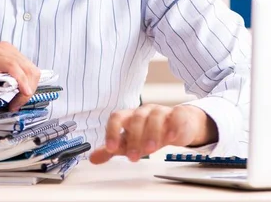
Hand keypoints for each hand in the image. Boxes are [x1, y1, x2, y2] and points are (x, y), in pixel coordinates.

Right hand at [0, 41, 40, 111]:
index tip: (19, 102)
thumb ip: (0, 81)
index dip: (30, 88)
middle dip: (30, 91)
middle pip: (32, 71)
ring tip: (14, 103)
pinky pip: (12, 67)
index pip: (30, 71)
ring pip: (26, 69)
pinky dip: (21, 80)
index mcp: (6, 53)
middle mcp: (6, 49)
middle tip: (16, 105)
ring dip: (25, 89)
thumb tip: (14, 96)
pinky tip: (21, 92)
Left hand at [89, 104, 217, 163]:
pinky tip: (170, 138)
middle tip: (132, 157)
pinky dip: (172, 126)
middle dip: (133, 139)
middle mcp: (144, 111)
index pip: (116, 118)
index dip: (112, 131)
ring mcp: (161, 112)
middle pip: (136, 119)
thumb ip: (113, 149)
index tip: (110, 147)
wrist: (178, 125)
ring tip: (150, 150)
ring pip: (155, 117)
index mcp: (129, 116)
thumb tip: (92, 158)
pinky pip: (176, 116)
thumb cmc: (150, 132)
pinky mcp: (178, 115)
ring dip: (151, 133)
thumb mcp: (130, 141)